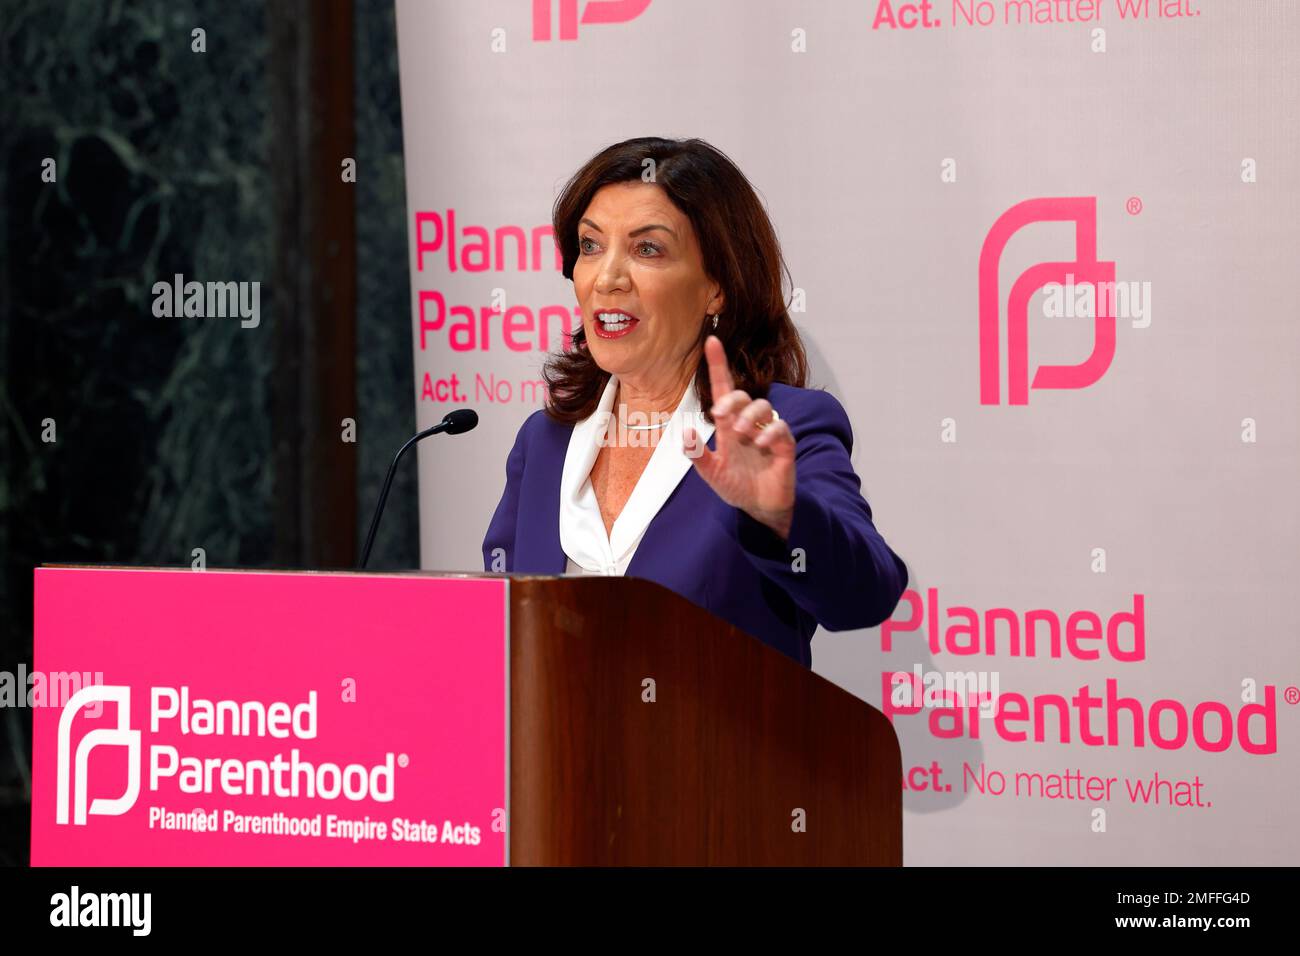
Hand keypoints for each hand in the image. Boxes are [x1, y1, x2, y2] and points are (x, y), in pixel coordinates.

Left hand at [683, 335, 795, 538]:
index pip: (723, 391)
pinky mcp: (785, 446)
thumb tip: (685, 431)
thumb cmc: (736, 486)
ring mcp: (767, 434)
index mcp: (729, 427)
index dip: (718, 366)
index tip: (712, 341)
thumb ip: (698, 455)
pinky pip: (781, 429)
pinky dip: (770, 433)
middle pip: (744, 396)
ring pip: (764, 407)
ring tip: (741, 434)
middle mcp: (748, 425)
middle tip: (721, 416)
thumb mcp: (711, 473)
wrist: (759, 509)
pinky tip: (760, 445)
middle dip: (733, 400)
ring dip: (750, 416)